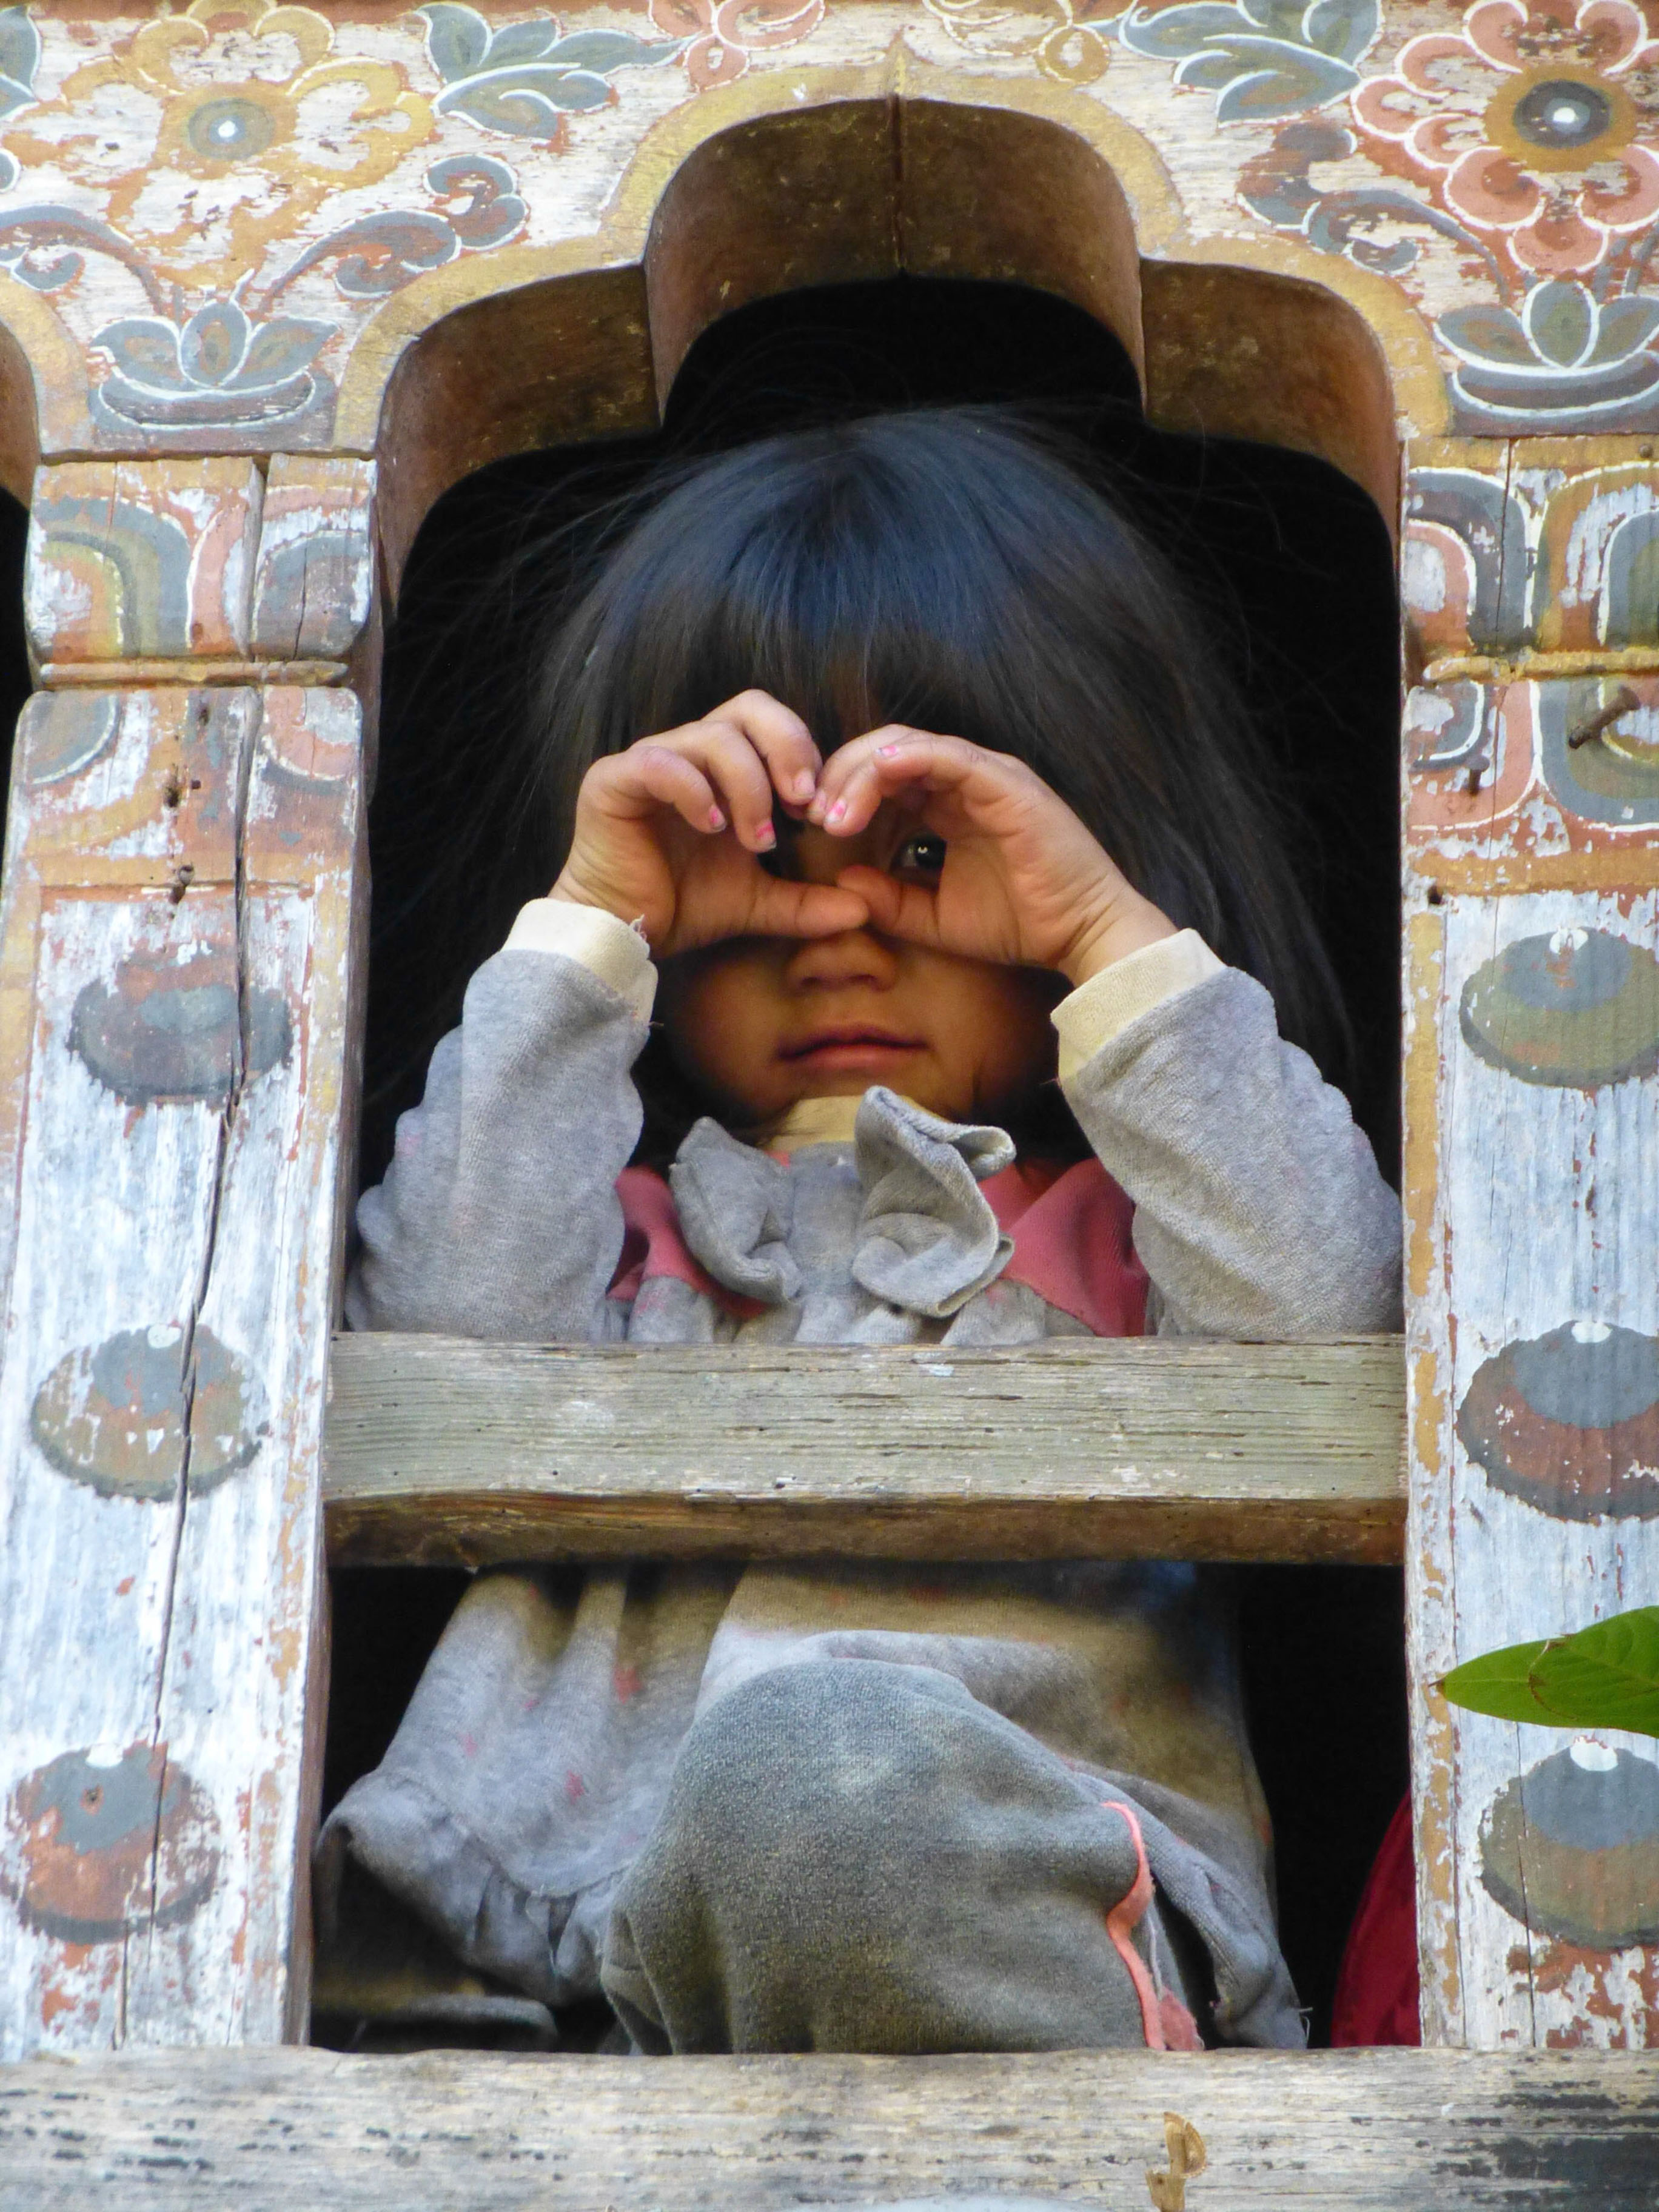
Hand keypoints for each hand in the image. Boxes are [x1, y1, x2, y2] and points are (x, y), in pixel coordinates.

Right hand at [550, 692, 869, 954]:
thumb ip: (807, 902)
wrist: (622, 933)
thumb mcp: (759, 902)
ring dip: (747, 785)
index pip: (772, 724)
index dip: (802, 755)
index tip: (817, 810)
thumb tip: (862, 910)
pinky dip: (694, 791)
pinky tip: (709, 827)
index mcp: (723, 768)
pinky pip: (660, 763)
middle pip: (749, 707)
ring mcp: (650, 760)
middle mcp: (688, 752)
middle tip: (802, 800)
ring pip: (712, 735)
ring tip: (755, 838)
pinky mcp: (614, 780)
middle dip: (786, 748)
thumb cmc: (683, 906)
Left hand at [809, 727, 1177, 984]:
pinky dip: (905, 760)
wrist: (1081, 935)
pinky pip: (947, 756)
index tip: (809, 827)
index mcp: (949, 804)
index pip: (882, 776)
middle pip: (884, 752)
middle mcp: (966, 780)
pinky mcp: (1006, 782)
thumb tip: (840, 882)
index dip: (841, 793)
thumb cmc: (1019, 923)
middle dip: (839, 777)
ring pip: (906, 747)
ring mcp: (987, 775)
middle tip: (809, 814)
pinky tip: (872, 779)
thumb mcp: (935, 917)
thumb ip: (889, 900)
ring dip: (860, 774)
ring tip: (830, 813)